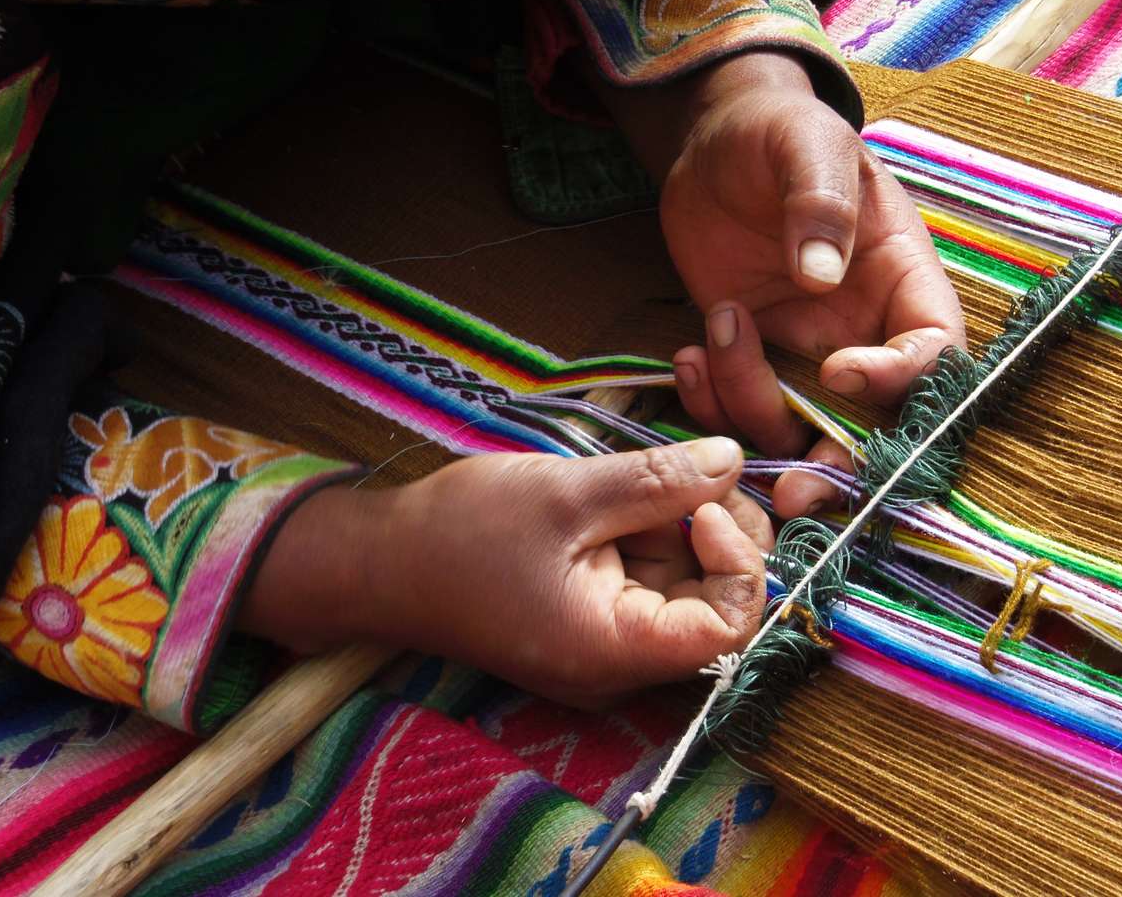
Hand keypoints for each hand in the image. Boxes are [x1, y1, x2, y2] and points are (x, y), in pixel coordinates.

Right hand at [240, 438, 770, 705]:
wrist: (380, 562)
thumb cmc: (462, 532)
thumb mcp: (567, 495)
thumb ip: (658, 481)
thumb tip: (736, 459)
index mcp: (615, 649)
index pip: (730, 629)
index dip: (741, 565)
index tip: (707, 506)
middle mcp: (620, 662)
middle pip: (714, 605)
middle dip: (720, 534)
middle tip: (696, 471)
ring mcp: (605, 642)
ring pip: (684, 584)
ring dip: (683, 525)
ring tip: (644, 475)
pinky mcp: (590, 616)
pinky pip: (646, 578)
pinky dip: (650, 531)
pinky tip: (624, 493)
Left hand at [600, 52, 965, 515]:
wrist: (713, 144)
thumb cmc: (778, 133)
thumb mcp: (805, 144)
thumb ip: (820, 201)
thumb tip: (824, 272)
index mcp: (901, 280)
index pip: (933, 352)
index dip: (900, 380)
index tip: (839, 369)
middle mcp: (861, 331)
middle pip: (873, 423)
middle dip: (836, 468)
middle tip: (791, 497)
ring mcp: (802, 353)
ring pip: (795, 426)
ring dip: (749, 408)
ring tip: (712, 333)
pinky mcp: (750, 360)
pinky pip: (738, 410)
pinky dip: (709, 403)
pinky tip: (685, 355)